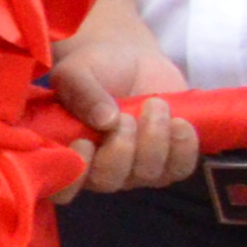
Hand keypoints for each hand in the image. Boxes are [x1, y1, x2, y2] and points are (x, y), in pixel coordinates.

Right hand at [49, 21, 200, 193]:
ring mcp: (136, 167)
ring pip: (147, 174)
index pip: (63, 190)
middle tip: (125, 116)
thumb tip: (106, 121)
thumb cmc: (93, 66)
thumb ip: (82, 93)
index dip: (74, 178)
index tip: (83, 142)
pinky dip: (183, 147)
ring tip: (154, 104)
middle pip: (110, 182)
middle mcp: (99, 168)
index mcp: (68, 153)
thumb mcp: (76, 72)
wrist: (129, 56)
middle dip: (120, 150)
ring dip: (154, 140)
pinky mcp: (170, 159)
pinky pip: (180, 169)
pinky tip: (180, 122)